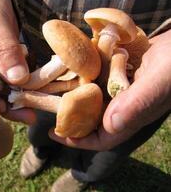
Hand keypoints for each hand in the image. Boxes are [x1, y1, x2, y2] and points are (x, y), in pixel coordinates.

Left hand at [49, 30, 170, 150]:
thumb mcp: (160, 80)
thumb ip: (138, 103)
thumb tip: (110, 124)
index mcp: (132, 116)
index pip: (101, 138)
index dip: (77, 140)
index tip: (54, 133)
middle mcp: (123, 106)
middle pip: (91, 119)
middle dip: (69, 117)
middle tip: (48, 106)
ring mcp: (121, 90)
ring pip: (93, 99)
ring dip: (74, 95)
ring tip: (54, 86)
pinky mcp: (120, 74)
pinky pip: (99, 80)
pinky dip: (86, 76)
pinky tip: (73, 67)